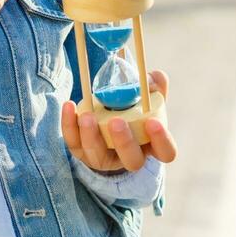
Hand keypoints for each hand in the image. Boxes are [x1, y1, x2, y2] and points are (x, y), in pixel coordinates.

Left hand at [61, 70, 175, 172]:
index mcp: (152, 145)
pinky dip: (69, 124)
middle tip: (117, 121)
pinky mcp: (82, 153)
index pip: (166, 151)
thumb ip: (154, 88)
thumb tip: (154, 76)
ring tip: (88, 115)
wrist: (106, 125)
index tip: (153, 122)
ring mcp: (104, 158)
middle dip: (124, 142)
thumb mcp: (146, 100)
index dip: (161, 140)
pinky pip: (73, 142)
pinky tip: (69, 106)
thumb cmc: (133, 112)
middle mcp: (130, 157)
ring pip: (98, 154)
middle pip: (132, 160)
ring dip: (92, 135)